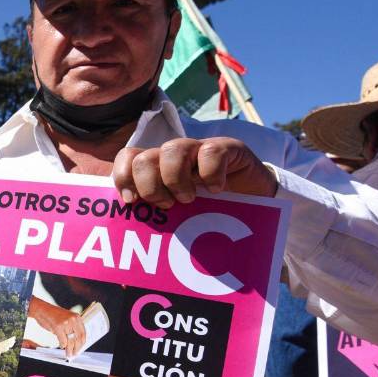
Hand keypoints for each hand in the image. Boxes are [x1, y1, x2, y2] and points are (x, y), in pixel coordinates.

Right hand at [29, 298, 86, 356]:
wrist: (41, 309)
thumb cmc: (52, 316)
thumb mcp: (66, 320)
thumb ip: (72, 328)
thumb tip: (75, 342)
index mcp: (77, 317)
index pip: (83, 333)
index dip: (82, 343)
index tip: (80, 349)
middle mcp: (73, 319)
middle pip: (78, 338)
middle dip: (77, 348)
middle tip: (74, 354)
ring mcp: (66, 323)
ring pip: (71, 341)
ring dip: (70, 349)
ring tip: (68, 354)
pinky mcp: (58, 326)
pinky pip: (63, 340)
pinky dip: (62, 345)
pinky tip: (61, 346)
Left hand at [112, 137, 278, 208]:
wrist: (254, 201)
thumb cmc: (208, 210)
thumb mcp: (176, 214)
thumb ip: (152, 214)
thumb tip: (123, 227)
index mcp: (157, 168)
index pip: (127, 158)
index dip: (122, 177)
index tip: (132, 201)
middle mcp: (173, 156)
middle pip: (144, 157)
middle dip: (149, 186)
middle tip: (167, 205)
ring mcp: (199, 149)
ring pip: (172, 149)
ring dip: (175, 180)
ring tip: (188, 199)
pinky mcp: (228, 148)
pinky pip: (211, 152)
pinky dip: (210, 174)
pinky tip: (215, 190)